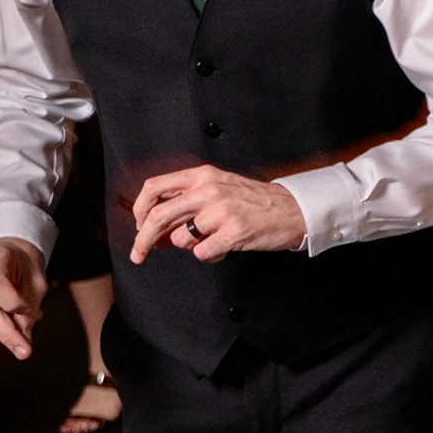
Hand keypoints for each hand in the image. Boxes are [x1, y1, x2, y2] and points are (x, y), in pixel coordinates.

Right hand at [0, 238, 48, 358]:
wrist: (6, 253)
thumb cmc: (24, 267)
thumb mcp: (36, 282)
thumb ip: (30, 308)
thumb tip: (23, 338)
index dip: (14, 303)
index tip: (34, 313)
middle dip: (7, 334)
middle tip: (25, 352)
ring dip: (5, 330)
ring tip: (23, 318)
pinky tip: (8, 320)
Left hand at [129, 166, 307, 262]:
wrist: (294, 210)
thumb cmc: (256, 202)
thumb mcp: (219, 188)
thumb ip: (188, 200)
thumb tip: (155, 226)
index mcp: (202, 176)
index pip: (154, 188)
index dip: (138, 209)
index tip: (138, 225)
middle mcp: (209, 190)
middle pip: (158, 215)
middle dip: (142, 239)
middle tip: (139, 253)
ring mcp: (222, 211)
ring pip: (181, 239)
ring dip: (191, 247)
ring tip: (212, 241)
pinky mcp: (234, 231)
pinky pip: (202, 253)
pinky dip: (209, 256)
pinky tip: (224, 247)